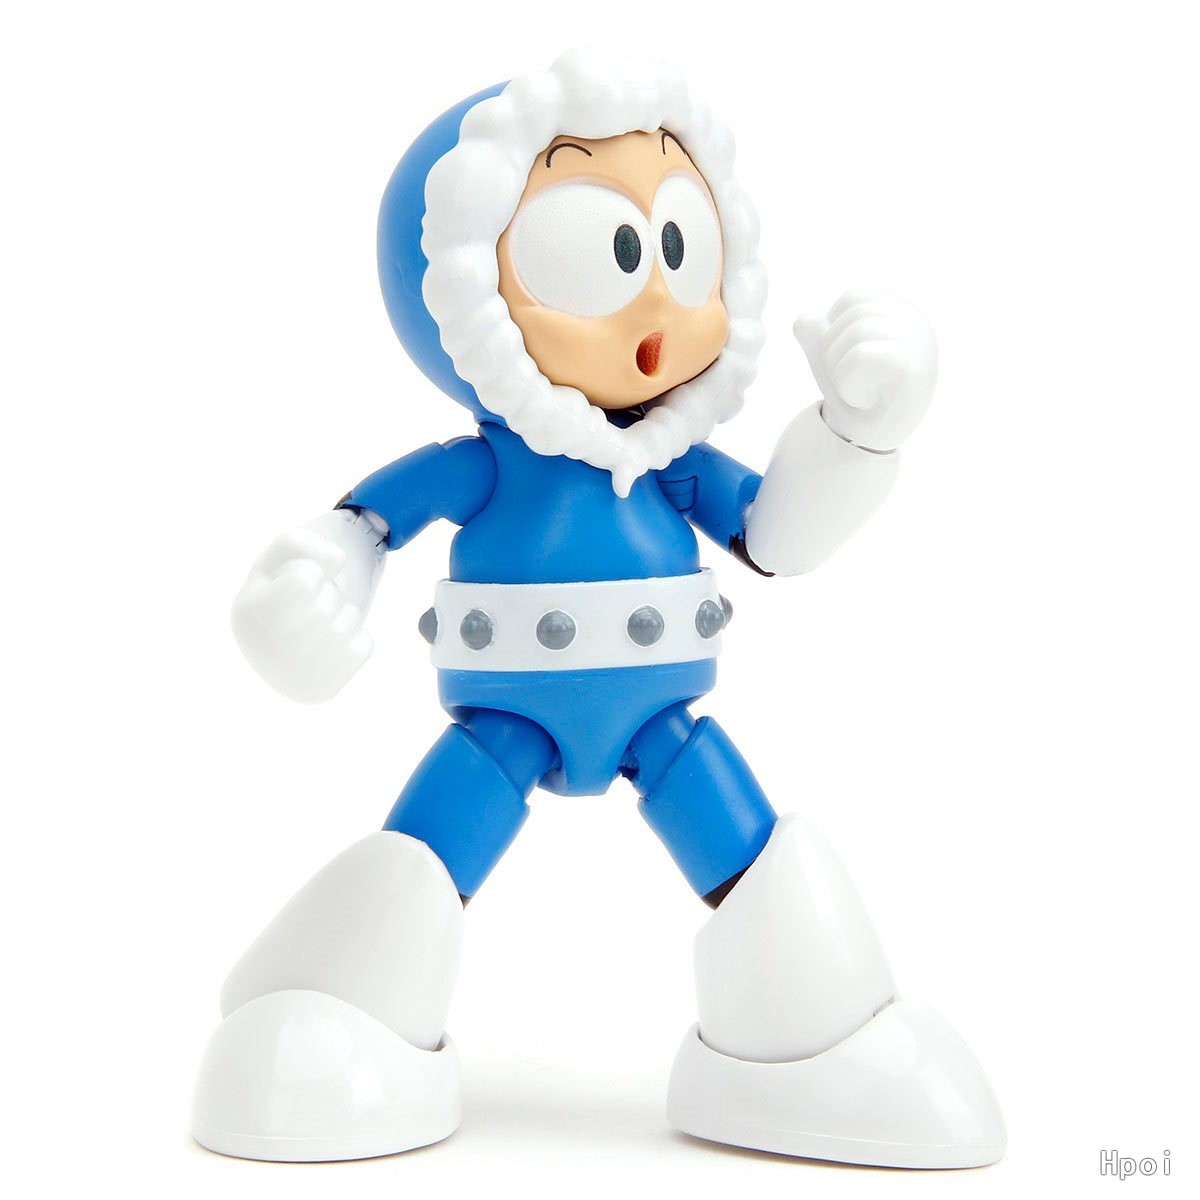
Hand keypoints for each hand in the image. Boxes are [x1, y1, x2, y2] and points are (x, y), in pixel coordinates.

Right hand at [231, 511, 383, 702]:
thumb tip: (336, 559)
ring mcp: (292, 677)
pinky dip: (357, 636)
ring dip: (344, 614)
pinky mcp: (320, 691)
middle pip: (327, 605)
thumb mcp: (282, 554)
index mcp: (247, 612)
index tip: (300, 582)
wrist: (280, 638)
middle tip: (313, 603)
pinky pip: (364, 647)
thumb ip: (301, 541)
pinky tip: (333, 643)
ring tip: (322, 621)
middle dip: (329, 594)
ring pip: (347, 625)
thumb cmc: (281, 588)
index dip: (312, 573)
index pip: (307, 579)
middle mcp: (264, 652)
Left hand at [793, 291, 936, 451]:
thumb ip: (816, 332)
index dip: (833, 329)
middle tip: (849, 380)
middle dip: (832, 348)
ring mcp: (918, 345)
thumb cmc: (853, 396)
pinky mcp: (911, 368)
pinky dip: (846, 380)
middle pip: (852, 311)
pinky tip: (862, 397)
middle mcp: (916, 324)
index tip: (847, 361)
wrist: (867, 444)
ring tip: (855, 388)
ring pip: (854, 332)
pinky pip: (858, 356)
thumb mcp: (829, 357)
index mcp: (902, 315)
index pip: (854, 298)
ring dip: (838, 367)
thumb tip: (805, 321)